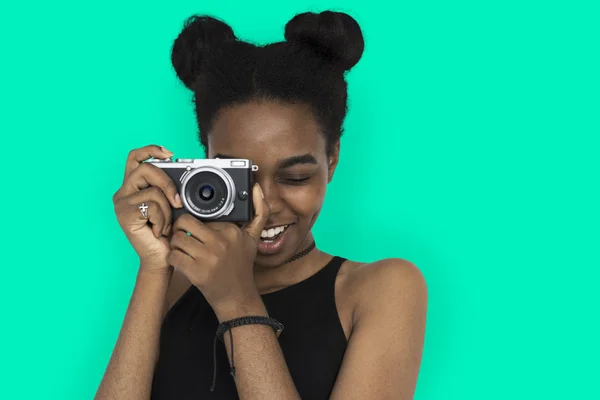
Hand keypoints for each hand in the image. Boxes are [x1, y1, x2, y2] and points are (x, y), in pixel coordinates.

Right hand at [112, 144, 183, 273]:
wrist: (161, 258)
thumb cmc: (167, 233)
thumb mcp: (171, 204)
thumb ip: (169, 188)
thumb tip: (182, 172)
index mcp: (133, 187)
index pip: (135, 157)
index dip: (151, 150)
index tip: (170, 154)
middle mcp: (123, 192)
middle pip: (147, 169)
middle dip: (168, 184)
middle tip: (177, 203)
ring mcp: (122, 203)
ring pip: (153, 190)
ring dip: (167, 210)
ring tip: (164, 224)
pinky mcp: (125, 214)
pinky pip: (152, 206)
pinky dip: (162, 219)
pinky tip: (158, 231)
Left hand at [167, 183, 268, 311]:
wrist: (238, 297)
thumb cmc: (242, 266)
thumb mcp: (253, 239)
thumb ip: (259, 213)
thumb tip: (256, 188)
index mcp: (231, 231)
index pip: (201, 216)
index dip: (196, 222)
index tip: (198, 232)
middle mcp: (220, 242)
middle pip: (184, 223)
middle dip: (180, 230)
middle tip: (184, 237)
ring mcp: (208, 257)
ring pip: (176, 239)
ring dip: (175, 245)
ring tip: (183, 250)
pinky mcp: (196, 271)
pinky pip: (173, 256)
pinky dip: (173, 258)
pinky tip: (181, 262)